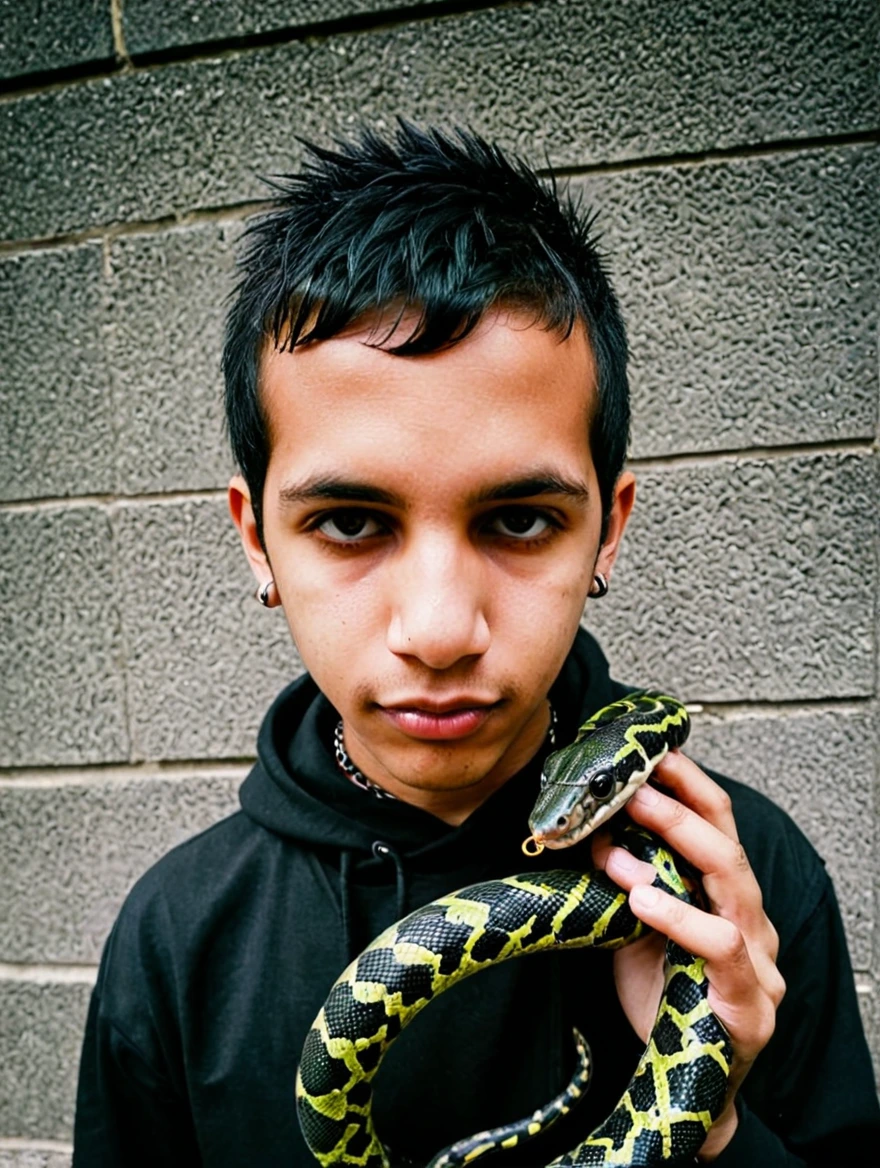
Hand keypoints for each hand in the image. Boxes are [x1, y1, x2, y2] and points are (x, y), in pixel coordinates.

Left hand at [591, 751, 785, 1161]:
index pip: (716, 822)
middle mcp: (749, 917)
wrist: (682, 1083)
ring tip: (621, 839)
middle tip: (633, 783)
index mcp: (724, 894)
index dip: (689, 783)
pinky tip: (642, 900)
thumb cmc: (659, 993)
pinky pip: (723, 947)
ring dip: (675, 851)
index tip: (651, 751)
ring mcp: (759, 960)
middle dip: (679, 806)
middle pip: (726, 843)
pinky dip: (681, 917)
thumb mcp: (633, 924)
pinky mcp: (752, 1004)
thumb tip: (587, 827)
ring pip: (731, 885)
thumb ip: (624, 877)